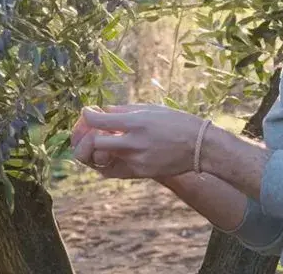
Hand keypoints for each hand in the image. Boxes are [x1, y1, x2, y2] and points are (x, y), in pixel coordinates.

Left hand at [73, 104, 205, 178]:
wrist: (199, 146)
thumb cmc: (176, 122)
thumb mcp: (151, 109)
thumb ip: (123, 111)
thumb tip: (100, 112)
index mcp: (137, 123)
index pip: (98, 121)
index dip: (86, 115)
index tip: (87, 112)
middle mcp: (134, 144)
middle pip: (93, 144)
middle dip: (83, 136)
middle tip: (85, 129)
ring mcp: (136, 161)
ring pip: (98, 161)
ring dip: (90, 151)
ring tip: (94, 142)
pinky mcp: (139, 174)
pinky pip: (111, 171)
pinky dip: (102, 162)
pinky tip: (105, 154)